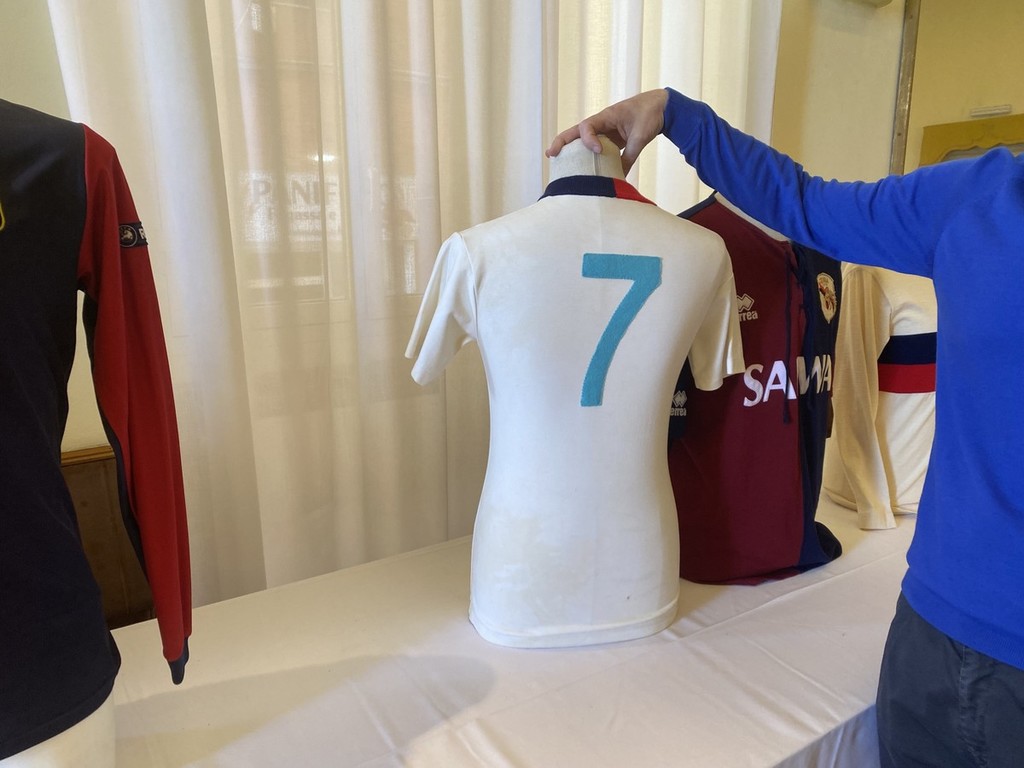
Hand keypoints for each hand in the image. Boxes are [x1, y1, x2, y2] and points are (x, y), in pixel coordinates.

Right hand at [546, 89, 667, 174]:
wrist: (660, 107)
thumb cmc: (650, 115)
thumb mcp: (641, 137)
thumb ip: (629, 156)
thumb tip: (620, 178)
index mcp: (607, 116)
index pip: (587, 127)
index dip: (588, 140)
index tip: (598, 151)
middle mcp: (602, 123)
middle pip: (576, 132)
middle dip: (562, 142)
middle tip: (551, 155)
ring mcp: (605, 131)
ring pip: (582, 140)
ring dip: (570, 150)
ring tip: (557, 162)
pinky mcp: (610, 139)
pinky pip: (594, 148)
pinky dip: (586, 156)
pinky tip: (581, 168)